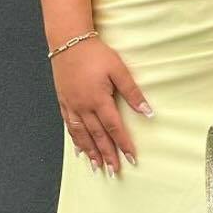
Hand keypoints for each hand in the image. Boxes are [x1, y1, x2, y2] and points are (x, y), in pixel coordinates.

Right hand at [50, 36, 152, 176]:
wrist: (68, 41)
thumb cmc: (95, 54)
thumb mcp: (119, 69)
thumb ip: (132, 92)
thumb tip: (148, 111)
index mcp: (99, 100)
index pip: (114, 128)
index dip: (123, 144)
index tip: (131, 158)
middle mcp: (84, 107)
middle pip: (98, 136)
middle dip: (107, 155)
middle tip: (114, 171)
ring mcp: (72, 106)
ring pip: (82, 135)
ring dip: (91, 152)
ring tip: (97, 167)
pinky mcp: (64, 102)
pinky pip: (70, 126)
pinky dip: (75, 140)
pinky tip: (79, 150)